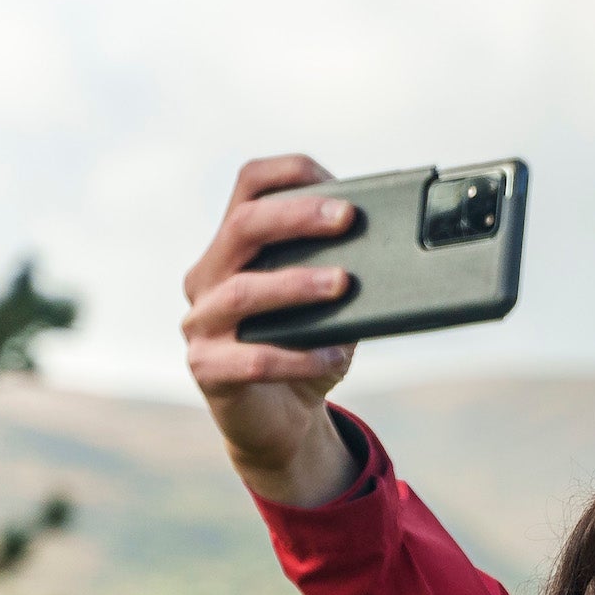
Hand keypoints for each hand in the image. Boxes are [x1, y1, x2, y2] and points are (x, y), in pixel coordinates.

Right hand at [184, 155, 364, 507]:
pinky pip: (252, 359)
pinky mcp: (208, 370)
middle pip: (242, 226)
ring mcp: (202, 324)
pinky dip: (297, 354)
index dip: (288, 172)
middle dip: (297, 216)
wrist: (283, 421)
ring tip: (343, 283)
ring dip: (296, 283)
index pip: (248, 187)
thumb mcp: (330, 303)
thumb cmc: (307, 348)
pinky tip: (335, 353)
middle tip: (346, 218)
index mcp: (235, 248)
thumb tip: (392, 244)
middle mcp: (208, 277)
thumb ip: (342, 269)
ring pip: (242, 291)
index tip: (338, 182)